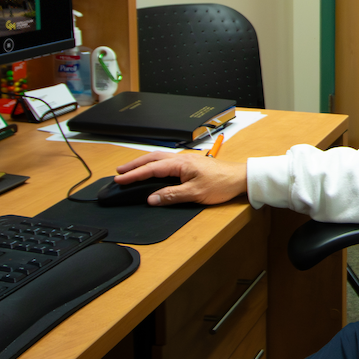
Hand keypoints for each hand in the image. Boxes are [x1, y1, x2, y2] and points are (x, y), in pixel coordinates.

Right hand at [113, 151, 246, 205]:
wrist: (239, 178)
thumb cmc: (221, 183)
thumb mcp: (195, 193)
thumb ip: (171, 196)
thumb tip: (152, 199)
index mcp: (180, 164)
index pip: (151, 169)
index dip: (134, 175)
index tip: (120, 180)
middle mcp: (181, 159)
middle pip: (151, 159)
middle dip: (134, 165)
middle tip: (119, 172)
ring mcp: (185, 161)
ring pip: (158, 159)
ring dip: (143, 164)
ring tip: (130, 170)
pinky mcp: (190, 165)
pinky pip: (166, 162)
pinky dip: (154, 165)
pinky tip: (152, 170)